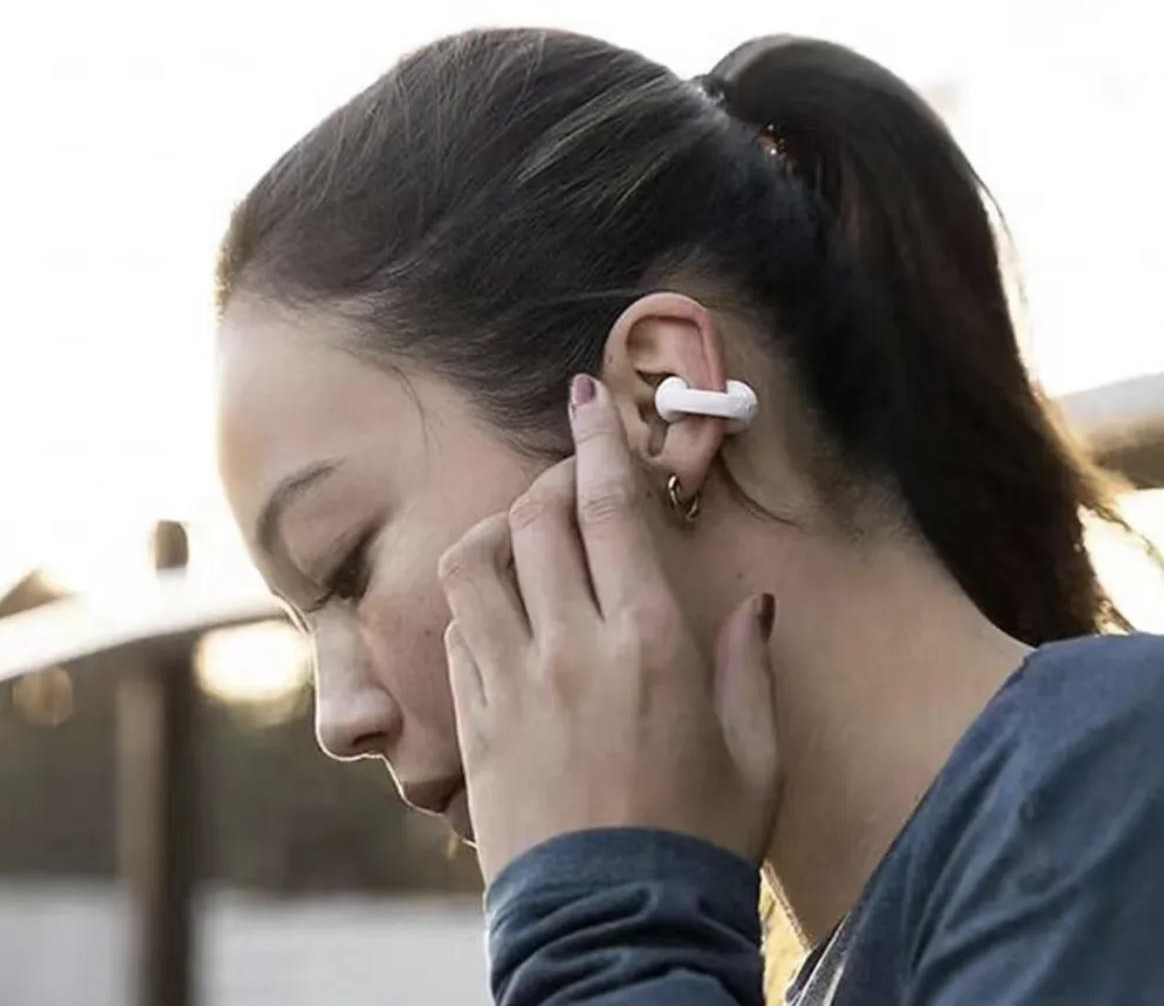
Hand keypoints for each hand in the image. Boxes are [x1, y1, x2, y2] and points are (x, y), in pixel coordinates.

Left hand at [439, 374, 779, 884]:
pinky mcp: (472, 724)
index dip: (597, 439)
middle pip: (535, 518)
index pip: (610, 508)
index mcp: (650, 643)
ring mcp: (510, 684)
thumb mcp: (756, 753)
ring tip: (526, 540)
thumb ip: (750, 663)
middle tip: (571, 475)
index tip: (584, 395)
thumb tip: (751, 600)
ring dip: (498, 531)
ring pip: (474, 562)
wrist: (617, 936)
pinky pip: (459, 630)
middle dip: (551, 476)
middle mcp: (571, 648)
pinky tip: (508, 616)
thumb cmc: (699, 843)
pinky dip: (479, 601)